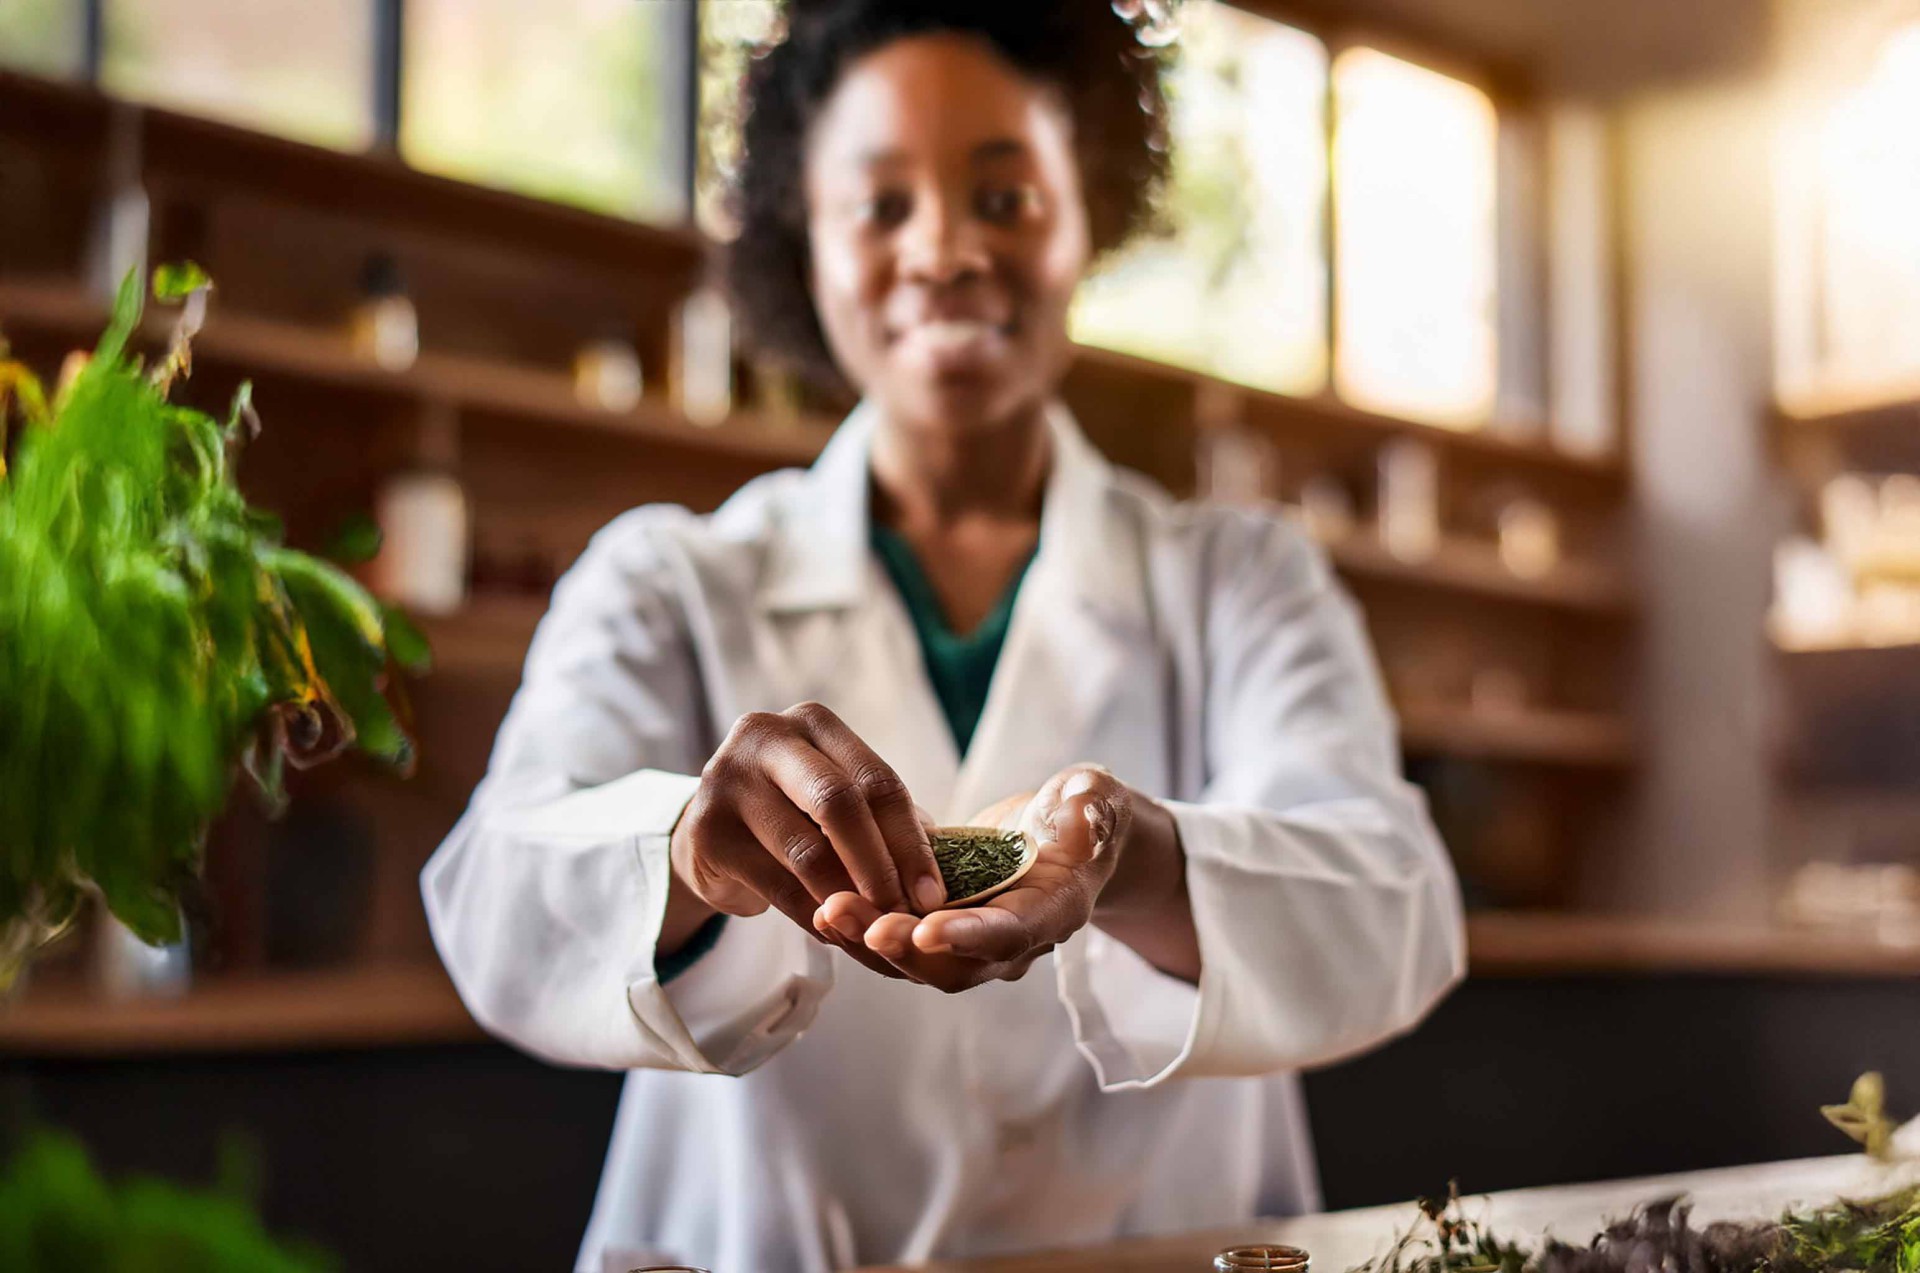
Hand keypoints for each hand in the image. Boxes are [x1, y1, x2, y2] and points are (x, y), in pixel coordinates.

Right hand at [668, 703, 944, 976]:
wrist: (709, 833)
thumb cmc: (794, 814)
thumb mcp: (839, 800)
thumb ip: (886, 821)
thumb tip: (945, 872)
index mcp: (814, 723)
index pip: (877, 780)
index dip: (911, 841)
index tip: (934, 894)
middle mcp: (766, 737)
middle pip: (839, 803)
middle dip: (880, 866)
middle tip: (905, 914)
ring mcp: (727, 780)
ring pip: (805, 850)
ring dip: (848, 899)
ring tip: (874, 930)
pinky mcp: (707, 831)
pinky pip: (774, 884)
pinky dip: (811, 914)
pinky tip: (834, 933)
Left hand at [814, 764, 1146, 991]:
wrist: (1065, 837)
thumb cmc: (1084, 814)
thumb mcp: (1095, 802)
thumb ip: (1092, 812)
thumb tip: (1085, 816)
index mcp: (1053, 912)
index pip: (1011, 934)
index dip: (970, 937)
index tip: (926, 931)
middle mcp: (1010, 942)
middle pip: (951, 965)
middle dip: (898, 946)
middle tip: (848, 915)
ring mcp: (972, 942)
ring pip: (916, 960)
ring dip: (868, 940)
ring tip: (827, 910)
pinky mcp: (941, 927)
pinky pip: (899, 941)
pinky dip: (863, 928)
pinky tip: (823, 904)